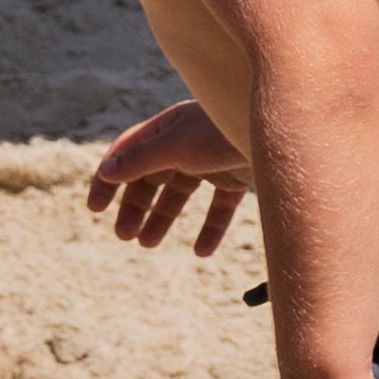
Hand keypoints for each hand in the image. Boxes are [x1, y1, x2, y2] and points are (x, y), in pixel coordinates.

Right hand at [87, 100, 251, 257]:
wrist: (285, 130)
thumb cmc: (226, 129)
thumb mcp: (178, 146)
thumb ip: (142, 160)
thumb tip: (105, 171)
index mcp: (170, 125)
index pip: (129, 151)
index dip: (108, 178)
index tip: (94, 209)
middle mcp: (190, 140)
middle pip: (153, 175)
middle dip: (136, 204)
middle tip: (123, 236)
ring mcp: (214, 157)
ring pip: (182, 192)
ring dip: (162, 217)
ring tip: (147, 244)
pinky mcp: (238, 174)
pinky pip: (220, 205)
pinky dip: (210, 228)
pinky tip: (202, 252)